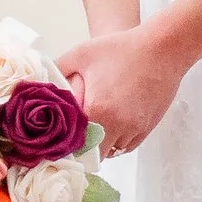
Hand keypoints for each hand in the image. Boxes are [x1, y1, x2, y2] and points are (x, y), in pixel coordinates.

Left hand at [61, 20, 186, 155]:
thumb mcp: (82, 53)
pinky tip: (112, 126)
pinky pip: (129, 145)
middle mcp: (118, 124)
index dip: (67, 147)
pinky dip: (118, 140)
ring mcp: (135, 127)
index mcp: (98, 109)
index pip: (77, 145)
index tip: (60, 144)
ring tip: (94, 130)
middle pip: (95, 154)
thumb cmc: (123, 48)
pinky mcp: (148, 126)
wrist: (163, 47)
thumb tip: (38, 81)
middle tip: (75, 139)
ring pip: (113, 151)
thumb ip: (57, 69)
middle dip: (85, 149)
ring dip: (102, 145)